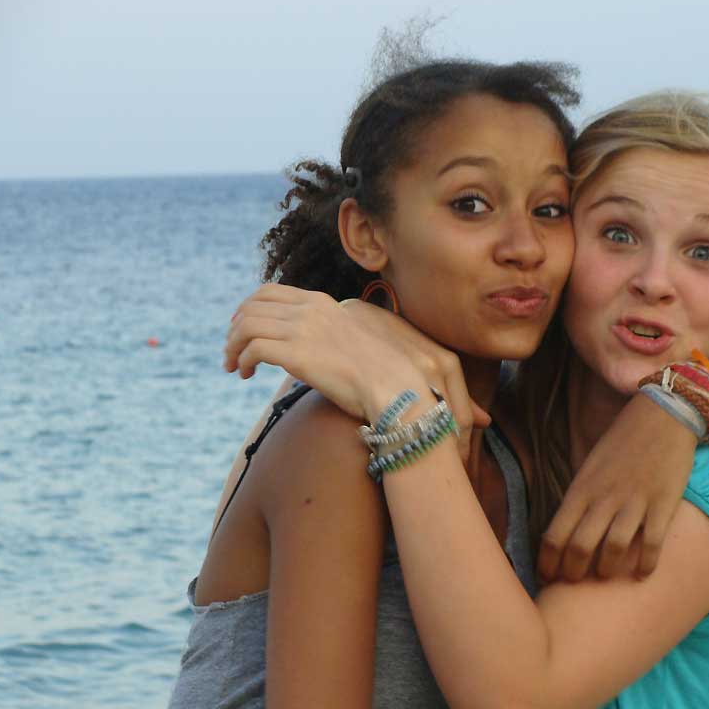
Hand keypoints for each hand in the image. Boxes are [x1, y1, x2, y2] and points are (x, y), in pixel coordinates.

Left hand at [224, 284, 488, 460]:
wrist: (407, 399)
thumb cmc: (418, 393)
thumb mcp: (420, 370)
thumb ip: (421, 380)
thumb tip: (475, 415)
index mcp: (345, 309)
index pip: (295, 293)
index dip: (272, 310)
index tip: (266, 334)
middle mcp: (323, 309)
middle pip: (263, 298)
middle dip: (242, 319)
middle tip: (235, 343)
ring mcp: (308, 327)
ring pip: (249, 319)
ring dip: (234, 340)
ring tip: (233, 363)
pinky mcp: (294, 350)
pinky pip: (252, 344)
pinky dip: (241, 356)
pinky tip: (245, 375)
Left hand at [538, 393, 697, 582]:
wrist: (663, 414)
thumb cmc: (622, 441)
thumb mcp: (589, 466)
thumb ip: (579, 497)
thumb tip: (565, 531)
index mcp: (581, 488)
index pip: (554, 535)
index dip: (547, 563)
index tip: (547, 576)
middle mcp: (604, 498)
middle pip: (580, 548)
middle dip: (573, 574)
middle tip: (574, 584)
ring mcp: (634, 501)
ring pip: (613, 550)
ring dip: (607, 571)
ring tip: (606, 577)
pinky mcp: (663, 503)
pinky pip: (652, 543)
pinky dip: (646, 564)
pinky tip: (642, 574)